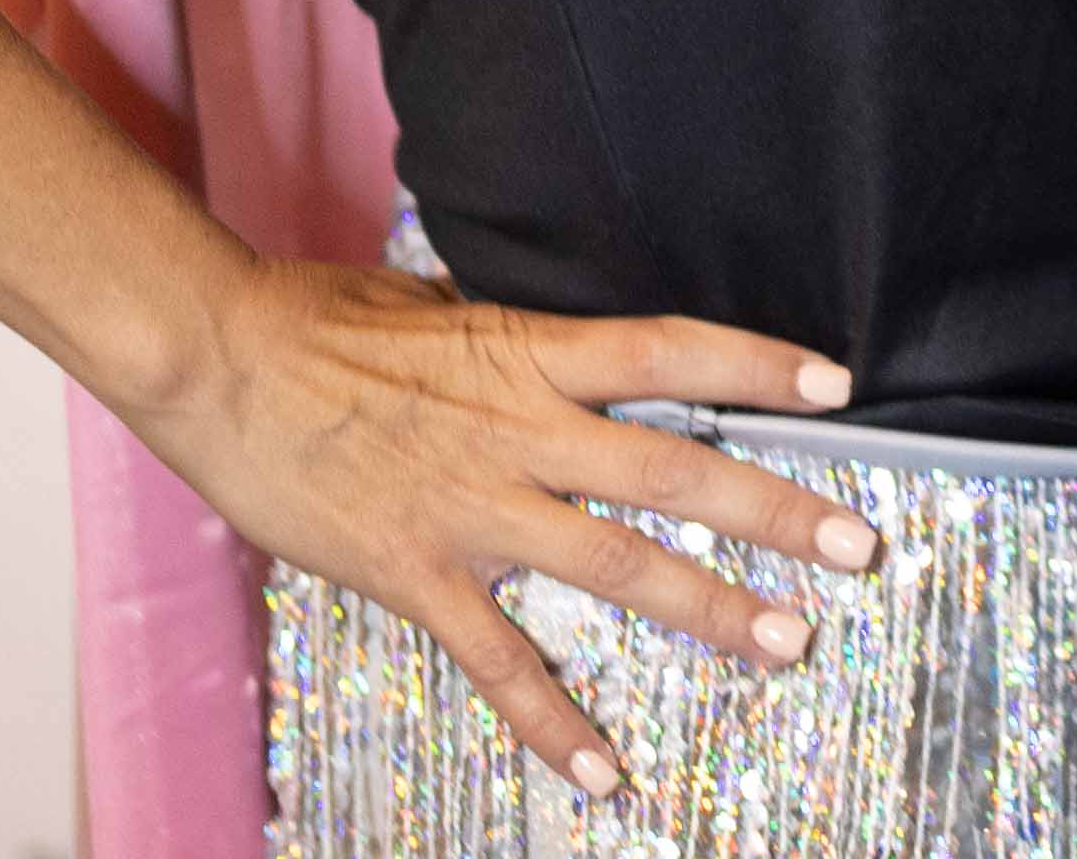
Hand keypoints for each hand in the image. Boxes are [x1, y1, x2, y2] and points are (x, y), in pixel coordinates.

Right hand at [128, 253, 883, 804]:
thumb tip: (567, 342)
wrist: (220, 360)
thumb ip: (515, 337)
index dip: (757, 366)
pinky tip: (604, 773)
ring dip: (708, 607)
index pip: (671, 352)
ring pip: (615, 565)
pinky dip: (552, 722)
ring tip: (787, 643)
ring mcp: (473, 509)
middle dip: (774, 509)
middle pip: (676, 470)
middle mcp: (522, 431)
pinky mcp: (417, 575)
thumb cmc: (323, 320)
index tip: (837, 385)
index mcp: (532, 353)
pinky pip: (499, 662)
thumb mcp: (443, 303)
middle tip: (856, 545)